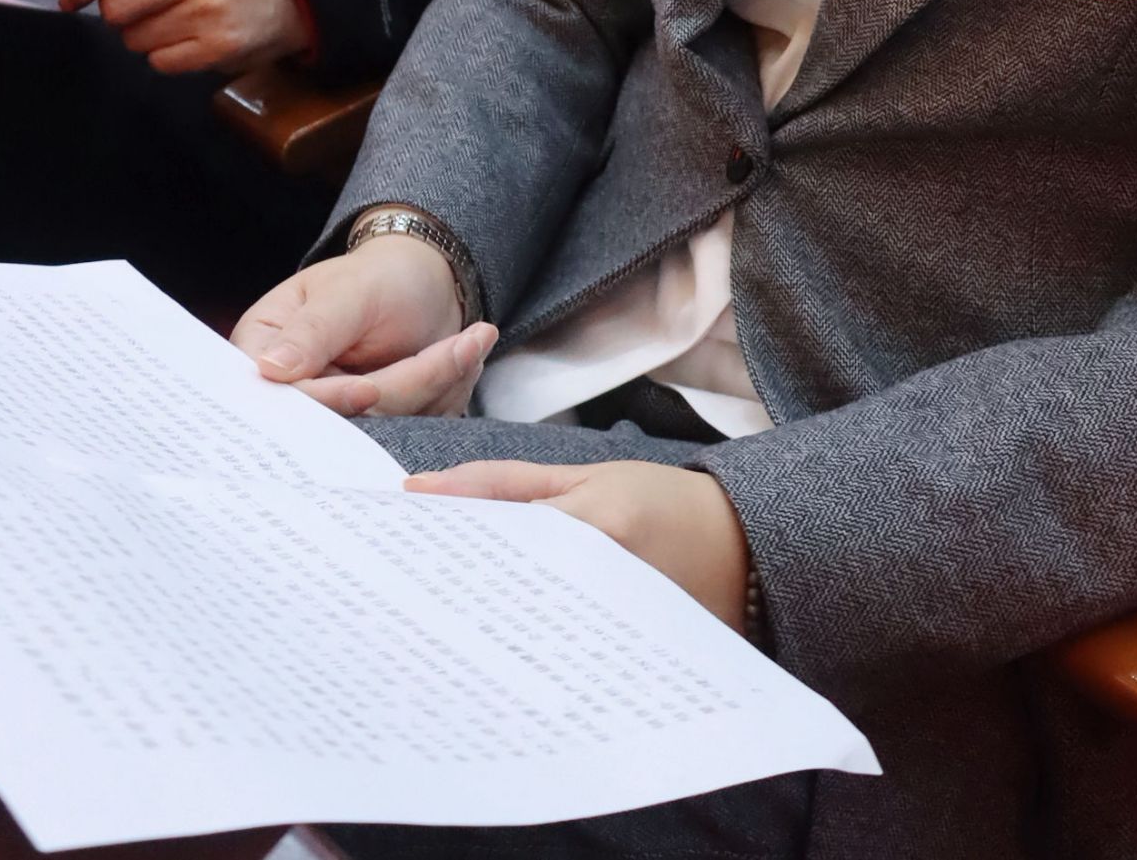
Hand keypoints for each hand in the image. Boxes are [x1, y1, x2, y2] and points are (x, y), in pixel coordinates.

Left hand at [61, 0, 304, 75]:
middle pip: (118, 8)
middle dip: (118, 12)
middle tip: (141, 6)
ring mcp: (212, 11)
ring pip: (135, 39)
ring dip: (141, 35)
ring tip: (171, 19)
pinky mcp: (220, 48)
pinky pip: (159, 62)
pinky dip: (164, 55)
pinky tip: (188, 37)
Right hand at [232, 238, 494, 413]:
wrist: (426, 281)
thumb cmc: (378, 274)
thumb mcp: (346, 293)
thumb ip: (311, 332)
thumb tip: (268, 370)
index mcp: (265, 349)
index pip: (281, 396)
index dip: (326, 400)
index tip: (367, 390)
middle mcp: (295, 391)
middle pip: (339, 420)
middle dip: (404, 386)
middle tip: (458, 351)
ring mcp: (341, 415)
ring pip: (388, 429)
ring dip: (438, 384)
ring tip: (474, 339)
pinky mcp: (383, 428)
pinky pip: (418, 431)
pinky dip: (449, 391)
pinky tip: (468, 350)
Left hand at [408, 461, 751, 628]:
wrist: (743, 549)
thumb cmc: (661, 501)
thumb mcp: (585, 477)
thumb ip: (504, 484)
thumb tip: (422, 490)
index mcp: (590, 524)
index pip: (495, 542)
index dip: (440, 553)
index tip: (393, 561)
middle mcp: (599, 577)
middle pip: (502, 597)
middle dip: (452, 601)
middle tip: (400, 610)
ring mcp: (609, 624)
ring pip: (523, 635)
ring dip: (480, 633)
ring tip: (432, 638)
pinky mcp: (618, 659)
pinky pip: (556, 658)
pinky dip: (521, 654)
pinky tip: (491, 658)